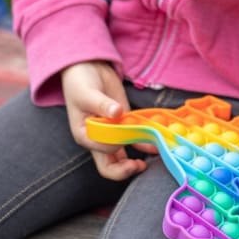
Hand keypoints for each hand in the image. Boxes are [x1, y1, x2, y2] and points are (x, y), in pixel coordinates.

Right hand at [61, 60, 147, 180]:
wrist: (88, 68)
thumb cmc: (80, 82)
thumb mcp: (87, 93)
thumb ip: (101, 104)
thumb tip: (116, 112)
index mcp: (85, 135)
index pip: (100, 152)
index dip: (115, 147)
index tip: (125, 136)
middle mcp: (98, 140)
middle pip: (110, 166)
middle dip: (125, 169)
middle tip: (140, 166)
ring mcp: (112, 134)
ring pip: (124, 157)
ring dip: (137, 161)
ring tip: (154, 155)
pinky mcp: (124, 125)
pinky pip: (136, 140)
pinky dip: (146, 144)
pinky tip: (158, 145)